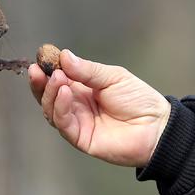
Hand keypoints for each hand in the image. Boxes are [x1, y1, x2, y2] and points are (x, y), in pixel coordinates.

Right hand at [28, 49, 170, 166]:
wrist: (157, 126)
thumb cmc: (139, 99)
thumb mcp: (113, 77)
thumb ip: (88, 70)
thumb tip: (65, 56)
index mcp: (83, 89)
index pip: (59, 79)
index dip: (48, 69)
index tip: (40, 57)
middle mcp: (76, 105)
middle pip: (49, 95)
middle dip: (41, 82)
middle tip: (38, 69)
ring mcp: (77, 122)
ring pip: (52, 109)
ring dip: (50, 93)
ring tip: (57, 78)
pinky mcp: (80, 138)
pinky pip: (64, 124)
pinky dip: (60, 107)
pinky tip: (64, 93)